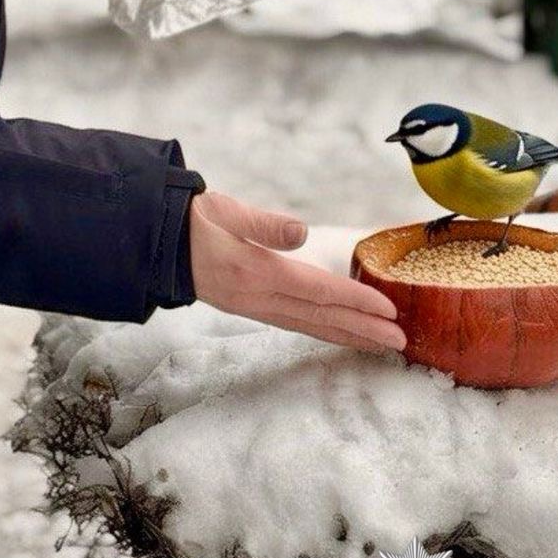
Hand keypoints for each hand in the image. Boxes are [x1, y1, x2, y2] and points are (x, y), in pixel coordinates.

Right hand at [188, 190, 406, 353]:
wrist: (156, 242)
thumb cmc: (192, 220)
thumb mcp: (225, 211)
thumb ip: (262, 223)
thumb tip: (301, 231)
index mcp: (255, 271)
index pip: (317, 289)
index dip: (355, 300)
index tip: (388, 310)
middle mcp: (257, 297)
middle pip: (319, 317)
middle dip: (362, 330)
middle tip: (400, 343)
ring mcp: (253, 307)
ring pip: (309, 326)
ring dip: (347, 336)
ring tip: (380, 345)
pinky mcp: (250, 308)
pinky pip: (295, 324)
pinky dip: (323, 331)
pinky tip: (340, 333)